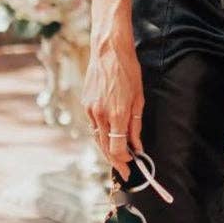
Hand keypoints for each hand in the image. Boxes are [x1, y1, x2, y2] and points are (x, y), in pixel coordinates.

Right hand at [82, 36, 145, 176]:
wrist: (109, 52)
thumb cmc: (128, 72)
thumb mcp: (138, 99)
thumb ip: (136, 125)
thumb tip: (137, 146)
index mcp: (116, 114)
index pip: (118, 148)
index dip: (124, 161)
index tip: (131, 167)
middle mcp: (100, 115)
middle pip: (105, 147)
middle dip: (115, 161)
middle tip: (124, 171)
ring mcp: (90, 110)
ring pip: (97, 138)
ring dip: (107, 150)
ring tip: (117, 158)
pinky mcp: (85, 104)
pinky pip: (93, 126)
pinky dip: (101, 136)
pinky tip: (108, 139)